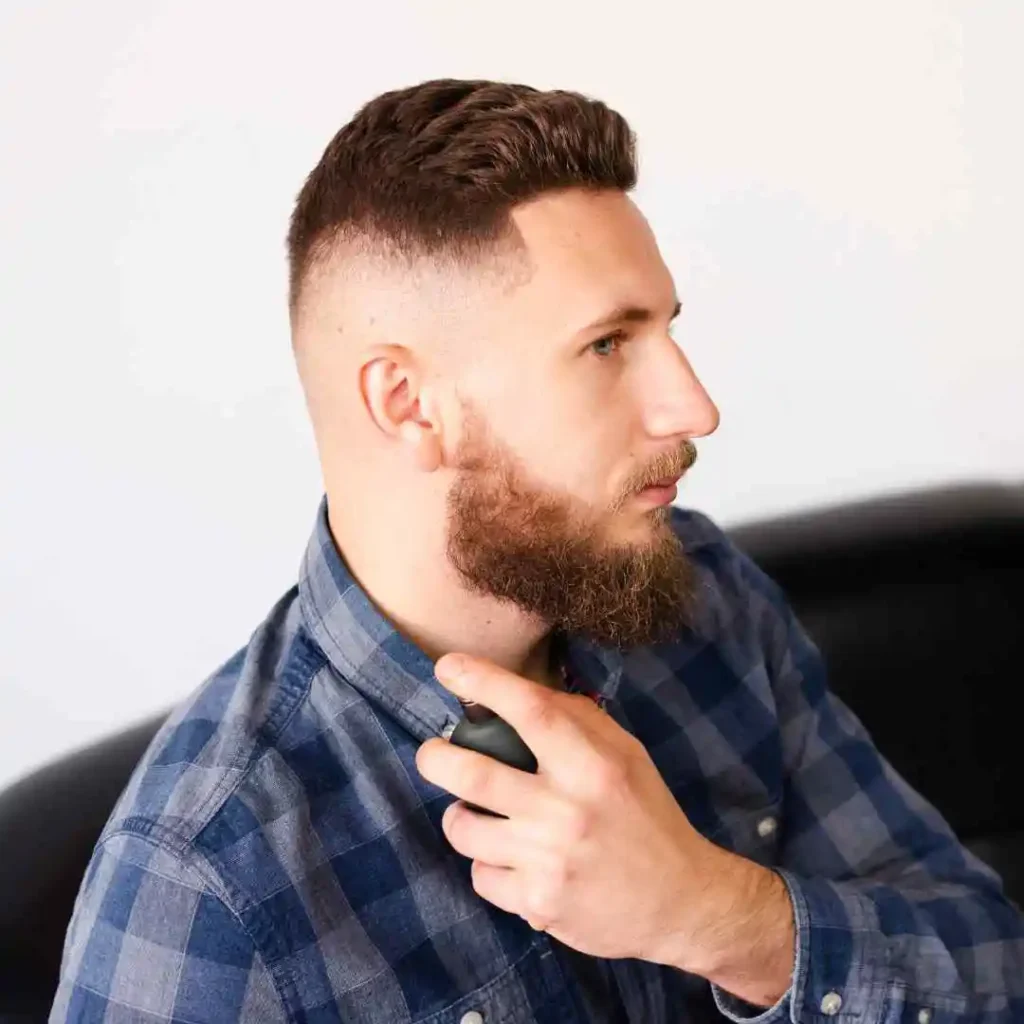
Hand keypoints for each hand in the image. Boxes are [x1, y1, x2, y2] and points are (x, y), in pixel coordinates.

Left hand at [414, 652, 793, 1001]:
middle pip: (473, 775)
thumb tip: (520, 690)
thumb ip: (578, 720)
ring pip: (463, 829)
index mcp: (594, 766)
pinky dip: (487, 864)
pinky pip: (481, 876)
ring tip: (474, 813)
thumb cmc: (648, 816)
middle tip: (432, 753)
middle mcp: (568, 811)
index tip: (447, 666)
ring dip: (459, 816)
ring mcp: (549, 861)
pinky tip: (510, 859)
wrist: (682, 902)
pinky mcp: (538, 904)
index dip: (484, 682)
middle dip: (436, 758)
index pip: (531, 711)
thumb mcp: (627, 755)